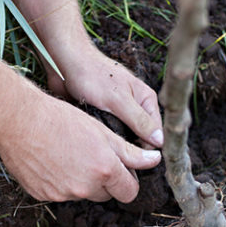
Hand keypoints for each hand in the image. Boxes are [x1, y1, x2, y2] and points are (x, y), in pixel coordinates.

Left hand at [0, 0, 162, 148]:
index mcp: (146, 100)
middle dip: (134, 151)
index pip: (158, 132)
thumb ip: (139, 121)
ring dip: (119, 147)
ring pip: (125, 138)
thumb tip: (160, 141)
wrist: (65, 62)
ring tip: (108, 157)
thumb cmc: (91, 75)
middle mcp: (136, 107)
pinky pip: (110, 134)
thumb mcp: (118, 100)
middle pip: (142, 138)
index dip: (151, 149)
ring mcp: (120, 112)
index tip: (140, 163)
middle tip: (122, 164)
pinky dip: (106, 140)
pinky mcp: (104, 116)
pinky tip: (99, 148)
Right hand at [0, 29, 159, 202]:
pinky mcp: (43, 196)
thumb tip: (154, 160)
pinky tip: (50, 161)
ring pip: (81, 193)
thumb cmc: (61, 118)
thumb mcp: (101, 131)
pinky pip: (59, 193)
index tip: (121, 171)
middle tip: (92, 156)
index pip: (129, 192)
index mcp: (104, 171)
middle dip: (104, 181)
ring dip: (80, 180)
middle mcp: (85, 188)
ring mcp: (62, 194)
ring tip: (67, 153)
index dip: (127, 181)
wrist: (19, 121)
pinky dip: (58, 182)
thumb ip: (130, 151)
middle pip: (105, 195)